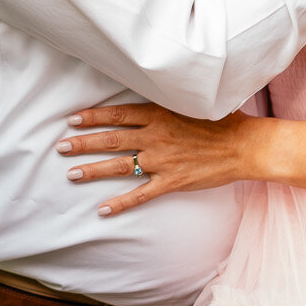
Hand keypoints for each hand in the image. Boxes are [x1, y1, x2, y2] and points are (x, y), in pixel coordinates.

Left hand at [57, 102, 259, 215]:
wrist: (244, 146)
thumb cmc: (223, 122)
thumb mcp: (191, 103)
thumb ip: (168, 102)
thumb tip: (152, 96)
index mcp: (159, 113)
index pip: (117, 114)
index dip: (93, 117)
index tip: (73, 119)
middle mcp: (155, 136)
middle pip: (110, 140)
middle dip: (82, 143)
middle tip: (61, 146)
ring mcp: (162, 160)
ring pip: (118, 166)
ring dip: (92, 170)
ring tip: (71, 173)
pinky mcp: (171, 182)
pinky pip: (139, 194)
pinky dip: (120, 203)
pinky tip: (102, 210)